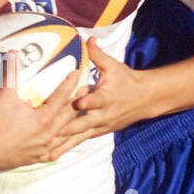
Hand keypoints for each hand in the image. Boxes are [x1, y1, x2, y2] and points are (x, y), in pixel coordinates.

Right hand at [0, 52, 86, 171]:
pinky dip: (60, 143)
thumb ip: (11, 73)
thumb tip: (13, 53)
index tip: (77, 73)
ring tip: (79, 114)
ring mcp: (43, 148)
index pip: (62, 97)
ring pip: (64, 134)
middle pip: (69, 116)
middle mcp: (48, 135)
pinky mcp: (36, 158)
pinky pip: (54, 150)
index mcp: (44, 119)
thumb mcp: (4, 96)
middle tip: (87, 91)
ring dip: (73, 123)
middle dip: (78, 102)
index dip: (70, 84)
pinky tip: (62, 140)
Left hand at [52, 38, 148, 157]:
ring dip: (65, 145)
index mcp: (106, 97)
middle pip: (84, 124)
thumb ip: (98, 55)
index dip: (86, 102)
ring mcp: (101, 125)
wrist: (145, 99)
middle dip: (67, 130)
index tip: (77, 102)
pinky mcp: (99, 132)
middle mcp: (103, 114)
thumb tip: (87, 38)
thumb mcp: (114, 66)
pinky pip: (82, 140)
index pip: (95, 100)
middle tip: (50, 136)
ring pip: (80, 137)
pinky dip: (69, 147)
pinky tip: (54, 155)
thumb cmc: (126, 80)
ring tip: (49, 154)